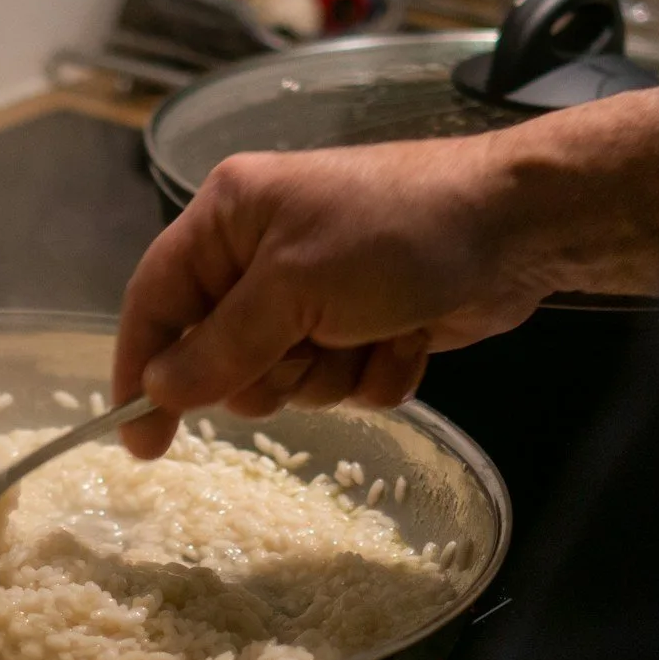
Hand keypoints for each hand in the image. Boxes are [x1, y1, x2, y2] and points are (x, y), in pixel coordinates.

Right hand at [112, 87, 658, 455]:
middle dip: (270, 370)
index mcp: (230, 218)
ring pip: (287, 380)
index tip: (140, 442)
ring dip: (331, 374)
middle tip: (309, 347)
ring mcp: (320, 294)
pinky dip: (376, 374)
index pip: (156, 301)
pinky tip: (408, 339)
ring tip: (373, 331)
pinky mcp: (370, 325)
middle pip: (221, 355)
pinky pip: (344, 384)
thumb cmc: (395, 234)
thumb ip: (223, 344)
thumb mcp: (295, 286)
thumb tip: (160, 390)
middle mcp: (265, 254)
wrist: (518, 228)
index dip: (142, 370)